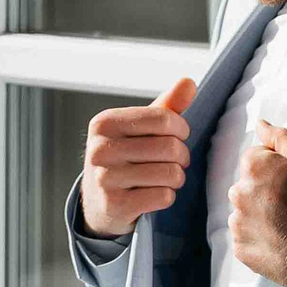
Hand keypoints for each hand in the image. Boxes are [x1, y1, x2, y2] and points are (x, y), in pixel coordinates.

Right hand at [80, 76, 197, 237]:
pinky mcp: (115, 205)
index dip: (181, 129)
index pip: (163, 118)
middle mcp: (100, 149)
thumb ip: (167, 106)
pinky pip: (163, 197)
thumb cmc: (125, 158)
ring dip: (177, 178)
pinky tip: (155, 194)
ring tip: (167, 178)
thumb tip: (189, 82)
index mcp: (105, 123)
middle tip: (176, 161)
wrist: (97, 202)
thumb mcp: (139, 129)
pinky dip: (168, 196)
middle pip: (170, 147)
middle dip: (182, 156)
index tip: (178, 136)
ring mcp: (105, 179)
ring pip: (170, 174)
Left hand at [229, 121, 286, 286]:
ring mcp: (239, 224)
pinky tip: (283, 241)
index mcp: (256, 167)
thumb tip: (262, 125)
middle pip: (248, 184)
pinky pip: (246, 237)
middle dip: (266, 190)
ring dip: (261, 214)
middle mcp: (240, 194)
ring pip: (245, 211)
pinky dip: (260, 238)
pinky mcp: (242, 250)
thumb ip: (284, 140)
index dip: (278, 168)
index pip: (255, 157)